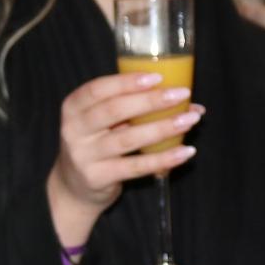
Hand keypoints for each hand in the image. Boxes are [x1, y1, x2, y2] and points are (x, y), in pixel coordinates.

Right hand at [47, 70, 204, 247]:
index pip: (98, 89)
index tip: (158, 77)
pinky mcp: (98, 178)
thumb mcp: (103, 122)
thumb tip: (189, 103)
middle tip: (182, 94)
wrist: (75, 187)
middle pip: (114, 110)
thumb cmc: (97, 144)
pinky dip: (163, 159)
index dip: (127, 82)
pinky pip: (136, 167)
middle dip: (151, 101)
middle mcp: (74, 130)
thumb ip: (134, 107)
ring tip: (190, 120)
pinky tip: (185, 152)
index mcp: (74, 107)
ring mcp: (84, 156)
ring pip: (128, 138)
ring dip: (163, 128)